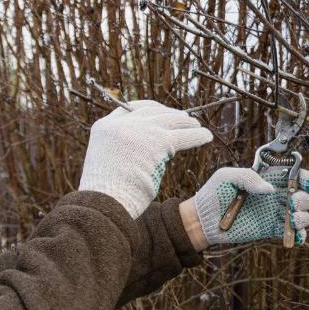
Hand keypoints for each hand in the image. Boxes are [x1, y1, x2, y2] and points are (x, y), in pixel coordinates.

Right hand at [79, 100, 212, 218]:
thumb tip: (141, 154)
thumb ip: (118, 151)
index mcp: (103, 127)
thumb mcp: (104, 162)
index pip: (127, 109)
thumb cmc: (104, 192)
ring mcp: (140, 130)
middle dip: (168, 113)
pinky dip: (197, 135)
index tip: (157, 112)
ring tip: (196, 126)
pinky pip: (184, 135)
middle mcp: (121, 124)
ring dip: (185, 122)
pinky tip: (206, 137)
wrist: (104, 200)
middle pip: (151, 110)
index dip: (146, 109)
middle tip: (181, 118)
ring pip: (170, 119)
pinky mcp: (158, 141)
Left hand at [193, 166, 308, 245]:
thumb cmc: (213, 194)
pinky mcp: (270, 230)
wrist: (203, 220)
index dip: (308, 178)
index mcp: (267, 179)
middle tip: (293, 202)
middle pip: (302, 196)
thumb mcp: (227, 177)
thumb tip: (270, 189)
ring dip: (304, 217)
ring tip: (292, 219)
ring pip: (301, 215)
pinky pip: (291, 233)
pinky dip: (299, 235)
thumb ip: (248, 177)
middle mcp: (274, 196)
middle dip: (304, 199)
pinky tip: (295, 234)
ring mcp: (274, 214)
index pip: (294, 175)